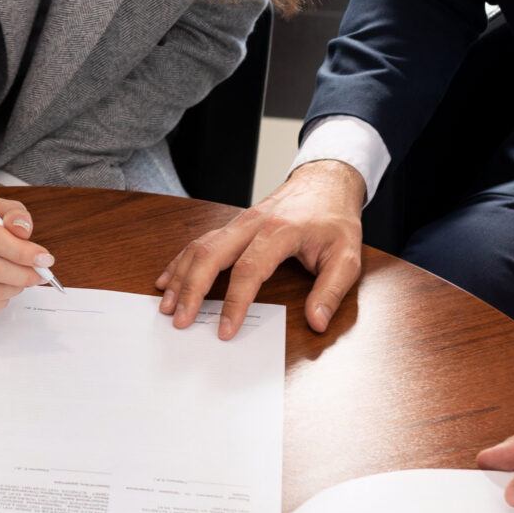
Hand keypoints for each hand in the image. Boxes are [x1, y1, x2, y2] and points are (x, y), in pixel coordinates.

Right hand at [0, 197, 49, 316]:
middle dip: (24, 275)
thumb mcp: (0, 208)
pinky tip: (6, 289)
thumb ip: (16, 214)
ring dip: (15, 288)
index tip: (45, 259)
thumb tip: (24, 231)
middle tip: (40, 274)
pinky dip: (1, 302)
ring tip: (22, 279)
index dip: (22, 252)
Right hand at [154, 159, 365, 338]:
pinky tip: (167, 280)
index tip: (225, 329)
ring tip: (166, 306)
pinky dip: (180, 262)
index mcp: (280, 232)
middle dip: (191, 289)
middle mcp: (252, 224)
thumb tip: (316, 322)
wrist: (326, 183)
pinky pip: (200, 241)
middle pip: (211, 255)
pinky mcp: (232, 225)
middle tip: (179, 320)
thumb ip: (331, 291)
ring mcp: (238, 222)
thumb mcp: (347, 256)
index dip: (234, 302)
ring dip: (179, 276)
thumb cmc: (334, 220)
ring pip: (199, 246)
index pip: (249, 270)